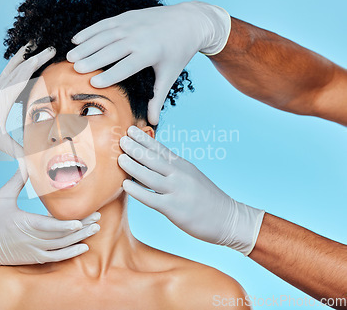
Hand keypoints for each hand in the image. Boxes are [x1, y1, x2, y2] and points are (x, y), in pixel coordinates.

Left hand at [0, 43, 54, 159]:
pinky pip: (8, 71)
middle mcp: (0, 86)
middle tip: (49, 47)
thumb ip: (17, 152)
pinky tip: (20, 64)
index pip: (24, 73)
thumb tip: (33, 164)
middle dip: (36, 55)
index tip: (50, 53)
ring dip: (24, 55)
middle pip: (20, 65)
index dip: (38, 62)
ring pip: (12, 65)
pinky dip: (17, 64)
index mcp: (4, 94)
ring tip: (33, 45)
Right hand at [0, 170, 100, 280]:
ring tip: (95, 228)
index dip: (65, 225)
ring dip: (80, 239)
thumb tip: (27, 161)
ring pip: (62, 247)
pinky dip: (71, 253)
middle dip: (81, 228)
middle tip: (97, 217)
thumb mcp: (1, 197)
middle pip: (61, 236)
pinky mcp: (35, 258)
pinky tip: (84, 246)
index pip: (48, 227)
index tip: (80, 221)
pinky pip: (57, 258)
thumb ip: (17, 180)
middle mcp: (31, 240)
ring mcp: (35, 251)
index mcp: (24, 224)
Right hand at [66, 1, 230, 124]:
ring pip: (104, 36)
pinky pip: (104, 24)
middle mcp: (138, 37)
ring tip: (70, 57)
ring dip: (86, 46)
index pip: (127, 66)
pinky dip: (89, 31)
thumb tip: (153, 122)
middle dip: (92, 59)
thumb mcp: (169, 75)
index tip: (93, 82)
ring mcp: (131, 24)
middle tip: (75, 69)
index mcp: (150, 53)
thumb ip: (158, 98)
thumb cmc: (178, 52)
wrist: (188, 21)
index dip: (110, 74)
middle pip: (111, 49)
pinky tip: (76, 40)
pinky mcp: (127, 16)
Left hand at [117, 125, 263, 255]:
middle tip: (120, 139)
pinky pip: (151, 198)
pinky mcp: (174, 209)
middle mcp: (179, 175)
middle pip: (153, 159)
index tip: (130, 129)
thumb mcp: (191, 177)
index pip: (160, 149)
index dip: (144, 139)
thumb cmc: (207, 199)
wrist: (229, 219)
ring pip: (150, 176)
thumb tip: (152, 163)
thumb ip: (173, 169)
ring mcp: (177, 191)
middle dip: (135, 148)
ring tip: (119, 158)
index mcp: (182, 166)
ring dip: (133, 166)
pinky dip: (137, 191)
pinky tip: (126, 185)